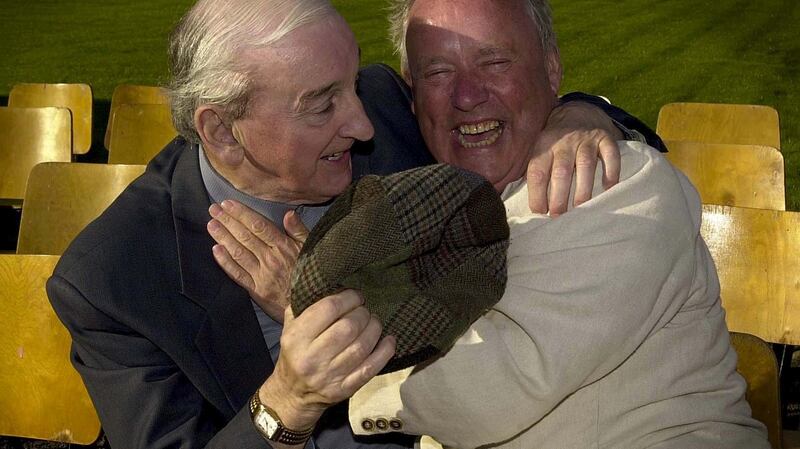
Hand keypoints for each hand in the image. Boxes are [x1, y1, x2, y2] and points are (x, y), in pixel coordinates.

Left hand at [207, 200, 308, 321]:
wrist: (314, 306)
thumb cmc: (314, 276)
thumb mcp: (313, 249)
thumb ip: (299, 231)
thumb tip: (289, 213)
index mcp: (284, 247)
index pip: (259, 225)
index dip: (241, 213)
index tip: (227, 204)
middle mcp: (271, 259)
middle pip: (245, 236)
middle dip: (227, 221)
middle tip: (213, 209)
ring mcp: (262, 275)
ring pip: (238, 252)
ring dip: (223, 237)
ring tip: (211, 225)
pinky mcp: (256, 291)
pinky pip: (237, 274)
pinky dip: (225, 262)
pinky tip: (215, 250)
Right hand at [261, 290, 395, 429]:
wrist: (293, 393)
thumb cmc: (295, 352)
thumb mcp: (290, 326)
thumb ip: (305, 304)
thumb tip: (329, 280)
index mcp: (296, 338)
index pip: (329, 309)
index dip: (348, 297)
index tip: (355, 296)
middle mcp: (312, 358)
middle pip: (349, 327)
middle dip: (362, 313)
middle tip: (364, 310)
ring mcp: (330, 376)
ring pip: (362, 346)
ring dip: (374, 328)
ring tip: (374, 321)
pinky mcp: (345, 389)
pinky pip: (371, 368)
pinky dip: (385, 351)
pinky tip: (389, 340)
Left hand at [527, 101, 621, 215]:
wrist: (579, 112)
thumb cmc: (556, 141)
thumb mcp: (540, 149)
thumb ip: (537, 172)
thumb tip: (532, 206)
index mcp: (544, 146)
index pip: (537, 172)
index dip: (537, 194)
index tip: (539, 213)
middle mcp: (564, 142)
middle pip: (561, 171)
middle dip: (559, 197)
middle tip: (558, 216)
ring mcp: (586, 139)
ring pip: (585, 165)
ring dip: (583, 189)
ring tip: (581, 208)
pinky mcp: (605, 138)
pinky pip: (610, 155)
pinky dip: (611, 172)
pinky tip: (608, 187)